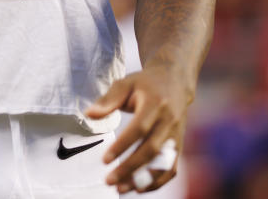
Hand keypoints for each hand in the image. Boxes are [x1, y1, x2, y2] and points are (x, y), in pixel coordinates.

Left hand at [85, 69, 187, 193]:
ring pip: (163, 163)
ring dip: (144, 180)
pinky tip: (139, 188)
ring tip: (122, 189)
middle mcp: (169, 121)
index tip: (105, 160)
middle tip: (110, 181)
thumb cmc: (145, 83)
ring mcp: (176, 134)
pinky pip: (172, 168)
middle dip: (130, 168)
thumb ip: (108, 100)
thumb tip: (89, 115)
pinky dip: (158, 181)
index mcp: (155, 103)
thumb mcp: (125, 83)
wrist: (174, 80)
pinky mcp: (179, 144)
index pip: (139, 128)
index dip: (123, 146)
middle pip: (151, 149)